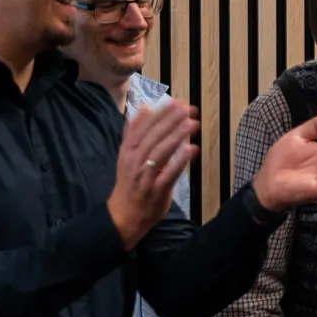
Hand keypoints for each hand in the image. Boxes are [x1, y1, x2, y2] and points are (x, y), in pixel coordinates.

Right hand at [107, 101, 200, 248]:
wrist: (124, 214)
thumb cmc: (130, 182)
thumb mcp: (128, 154)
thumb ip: (134, 131)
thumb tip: (143, 108)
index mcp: (128, 150)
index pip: (143, 127)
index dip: (160, 113)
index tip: (176, 101)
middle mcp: (134, 161)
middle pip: (153, 137)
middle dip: (170, 121)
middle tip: (188, 108)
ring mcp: (145, 176)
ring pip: (160, 152)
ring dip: (176, 136)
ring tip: (192, 124)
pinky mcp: (156, 190)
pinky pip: (168, 174)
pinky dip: (179, 161)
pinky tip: (192, 150)